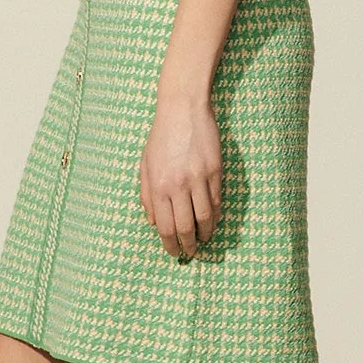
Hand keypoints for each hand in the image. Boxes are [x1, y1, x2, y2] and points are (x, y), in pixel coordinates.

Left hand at [139, 87, 222, 259]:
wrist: (183, 109)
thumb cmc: (161, 136)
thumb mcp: (145, 165)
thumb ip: (147, 195)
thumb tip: (152, 222)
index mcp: (159, 186)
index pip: (166, 226)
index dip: (171, 244)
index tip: (174, 252)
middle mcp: (179, 185)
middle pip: (186, 227)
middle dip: (189, 245)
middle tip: (191, 252)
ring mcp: (199, 178)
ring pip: (205, 218)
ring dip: (205, 234)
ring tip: (203, 240)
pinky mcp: (216, 171)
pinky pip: (217, 201)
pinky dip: (215, 216)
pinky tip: (212, 222)